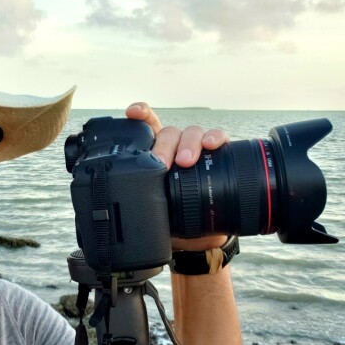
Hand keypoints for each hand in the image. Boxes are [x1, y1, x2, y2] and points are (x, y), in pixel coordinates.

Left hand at [125, 102, 229, 251]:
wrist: (201, 232)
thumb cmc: (173, 217)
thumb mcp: (155, 210)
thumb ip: (144, 203)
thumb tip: (125, 210)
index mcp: (158, 155)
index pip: (148, 129)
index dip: (141, 116)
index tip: (133, 112)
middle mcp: (177, 146)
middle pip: (169, 133)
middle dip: (165, 146)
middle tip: (162, 164)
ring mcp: (198, 148)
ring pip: (192, 133)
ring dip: (189, 144)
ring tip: (186, 160)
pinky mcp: (219, 154)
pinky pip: (218, 138)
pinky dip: (215, 138)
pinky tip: (211, 145)